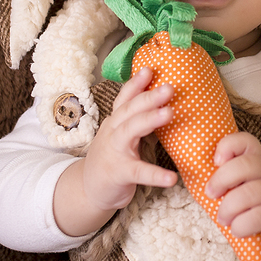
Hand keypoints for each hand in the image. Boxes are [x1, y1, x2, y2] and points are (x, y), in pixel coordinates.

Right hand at [54, 68, 177, 235]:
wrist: (88, 191)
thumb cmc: (112, 160)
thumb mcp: (121, 136)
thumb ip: (137, 121)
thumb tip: (164, 104)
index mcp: (116, 122)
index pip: (125, 99)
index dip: (136, 84)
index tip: (150, 69)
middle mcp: (113, 132)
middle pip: (130, 110)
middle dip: (148, 97)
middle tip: (169, 87)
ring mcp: (114, 152)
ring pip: (130, 131)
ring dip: (150, 120)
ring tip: (170, 112)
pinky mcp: (119, 173)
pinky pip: (139, 172)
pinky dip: (155, 175)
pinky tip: (171, 178)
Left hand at [204, 132, 260, 255]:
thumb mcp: (252, 178)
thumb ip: (233, 174)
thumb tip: (198, 176)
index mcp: (260, 157)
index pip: (245, 140)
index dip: (227, 146)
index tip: (215, 162)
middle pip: (246, 166)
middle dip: (221, 180)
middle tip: (211, 194)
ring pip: (251, 193)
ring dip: (229, 208)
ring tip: (223, 218)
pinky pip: (258, 217)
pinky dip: (241, 225)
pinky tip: (236, 228)